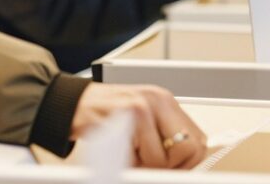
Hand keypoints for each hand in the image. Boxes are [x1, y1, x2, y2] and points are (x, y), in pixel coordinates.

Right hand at [71, 83, 206, 168]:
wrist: (72, 104)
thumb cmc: (105, 114)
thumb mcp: (142, 118)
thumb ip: (163, 135)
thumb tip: (183, 164)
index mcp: (166, 101)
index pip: (198, 140)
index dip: (186, 162)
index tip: (171, 169)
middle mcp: (158, 100)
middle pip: (189, 149)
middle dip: (170, 167)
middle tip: (150, 166)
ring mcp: (143, 106)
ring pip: (163, 158)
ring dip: (147, 167)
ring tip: (131, 156)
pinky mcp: (127, 115)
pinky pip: (140, 156)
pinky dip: (130, 163)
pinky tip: (120, 151)